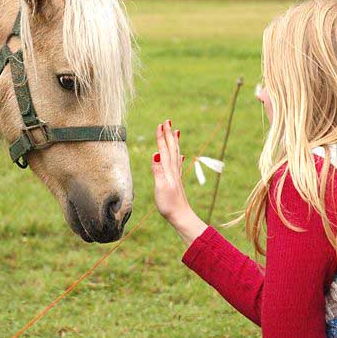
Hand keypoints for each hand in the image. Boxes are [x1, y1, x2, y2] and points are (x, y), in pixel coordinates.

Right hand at [151, 120, 207, 245]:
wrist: (181, 216)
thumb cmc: (169, 204)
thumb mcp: (161, 187)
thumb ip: (158, 170)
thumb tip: (155, 154)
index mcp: (168, 170)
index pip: (164, 149)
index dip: (161, 137)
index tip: (160, 124)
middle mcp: (173, 170)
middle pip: (171, 148)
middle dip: (169, 134)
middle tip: (168, 120)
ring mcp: (176, 176)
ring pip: (176, 154)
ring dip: (174, 142)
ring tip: (175, 132)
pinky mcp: (177, 181)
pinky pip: (178, 164)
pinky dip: (178, 156)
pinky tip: (180, 155)